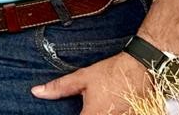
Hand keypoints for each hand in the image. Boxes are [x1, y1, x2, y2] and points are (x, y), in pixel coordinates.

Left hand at [31, 51, 152, 114]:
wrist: (141, 68)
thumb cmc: (111, 73)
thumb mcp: (82, 78)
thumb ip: (59, 88)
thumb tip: (37, 92)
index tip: (76, 112)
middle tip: (87, 108)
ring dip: (98, 114)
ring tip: (99, 107)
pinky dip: (109, 114)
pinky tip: (108, 109)